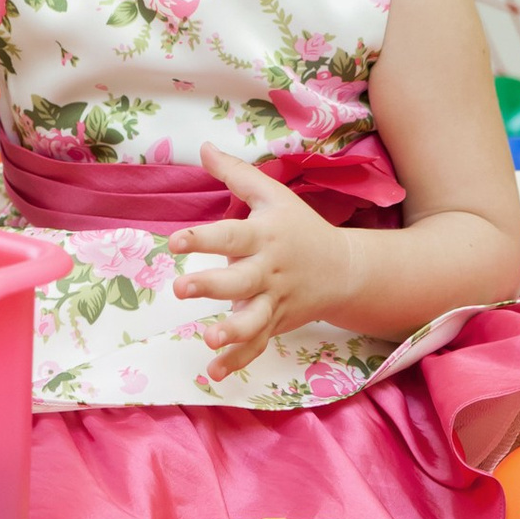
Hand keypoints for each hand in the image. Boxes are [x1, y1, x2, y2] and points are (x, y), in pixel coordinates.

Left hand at [169, 143, 352, 380]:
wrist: (344, 269)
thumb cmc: (300, 227)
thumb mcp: (274, 195)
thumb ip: (236, 174)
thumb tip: (202, 146)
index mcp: (265, 237)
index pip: (232, 235)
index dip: (203, 238)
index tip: (175, 241)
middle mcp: (269, 271)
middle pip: (240, 281)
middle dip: (212, 287)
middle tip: (181, 289)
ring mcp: (275, 302)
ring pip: (254, 321)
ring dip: (232, 332)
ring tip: (209, 338)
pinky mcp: (276, 324)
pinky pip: (257, 345)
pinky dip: (237, 361)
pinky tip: (214, 372)